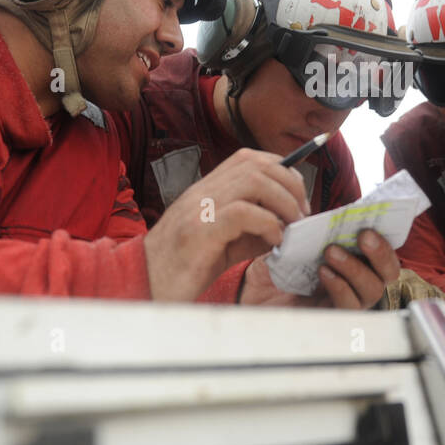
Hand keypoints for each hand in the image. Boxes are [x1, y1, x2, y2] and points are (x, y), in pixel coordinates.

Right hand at [144, 148, 308, 301]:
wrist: (142, 286)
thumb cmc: (182, 268)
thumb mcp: (223, 243)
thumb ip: (251, 229)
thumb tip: (287, 224)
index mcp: (207, 190)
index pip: (249, 159)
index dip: (282, 171)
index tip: (298, 199)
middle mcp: (202, 191)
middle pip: (256, 164)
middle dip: (290, 185)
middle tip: (302, 215)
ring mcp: (199, 208)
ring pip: (253, 181)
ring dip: (283, 202)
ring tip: (291, 227)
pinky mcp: (199, 231)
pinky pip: (242, 213)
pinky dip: (268, 224)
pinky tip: (274, 242)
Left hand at [239, 229, 398, 309]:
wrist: (253, 294)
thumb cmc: (278, 269)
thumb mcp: (297, 244)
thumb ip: (317, 231)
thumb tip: (332, 214)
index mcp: (355, 263)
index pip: (383, 255)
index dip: (385, 241)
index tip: (372, 223)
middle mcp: (357, 284)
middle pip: (388, 274)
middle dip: (380, 253)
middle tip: (363, 236)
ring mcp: (347, 302)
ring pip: (372, 290)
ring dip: (355, 268)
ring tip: (331, 252)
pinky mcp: (332, 318)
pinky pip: (348, 306)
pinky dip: (339, 286)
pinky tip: (324, 272)